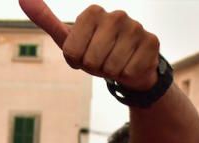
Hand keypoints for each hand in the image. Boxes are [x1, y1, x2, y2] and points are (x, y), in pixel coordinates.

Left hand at [21, 0, 160, 91]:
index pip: (72, 52)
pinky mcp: (152, 42)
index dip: (77, 61)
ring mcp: (135, 26)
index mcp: (91, 12)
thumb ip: (46, 20)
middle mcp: (115, 15)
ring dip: (112, 72)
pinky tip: (131, 64)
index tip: (85, 54)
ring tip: (116, 62)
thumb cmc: (95, 52)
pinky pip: (129, 71)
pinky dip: (128, 75)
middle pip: (91, 61)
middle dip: (94, 68)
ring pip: (111, 68)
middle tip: (102, 61)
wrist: (129, 65)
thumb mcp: (69, 39)